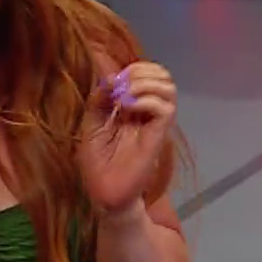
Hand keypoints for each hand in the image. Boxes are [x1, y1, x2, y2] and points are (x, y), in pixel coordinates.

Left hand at [79, 62, 176, 216]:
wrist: (104, 193)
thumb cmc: (98, 163)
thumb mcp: (91, 124)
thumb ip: (100, 100)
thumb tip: (112, 76)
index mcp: (135, 106)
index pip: (149, 73)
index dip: (134, 68)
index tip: (112, 82)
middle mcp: (149, 112)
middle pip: (163, 76)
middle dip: (141, 71)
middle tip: (119, 88)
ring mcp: (155, 124)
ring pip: (169, 88)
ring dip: (145, 84)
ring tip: (124, 98)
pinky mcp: (158, 137)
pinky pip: (165, 110)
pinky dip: (146, 101)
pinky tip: (127, 109)